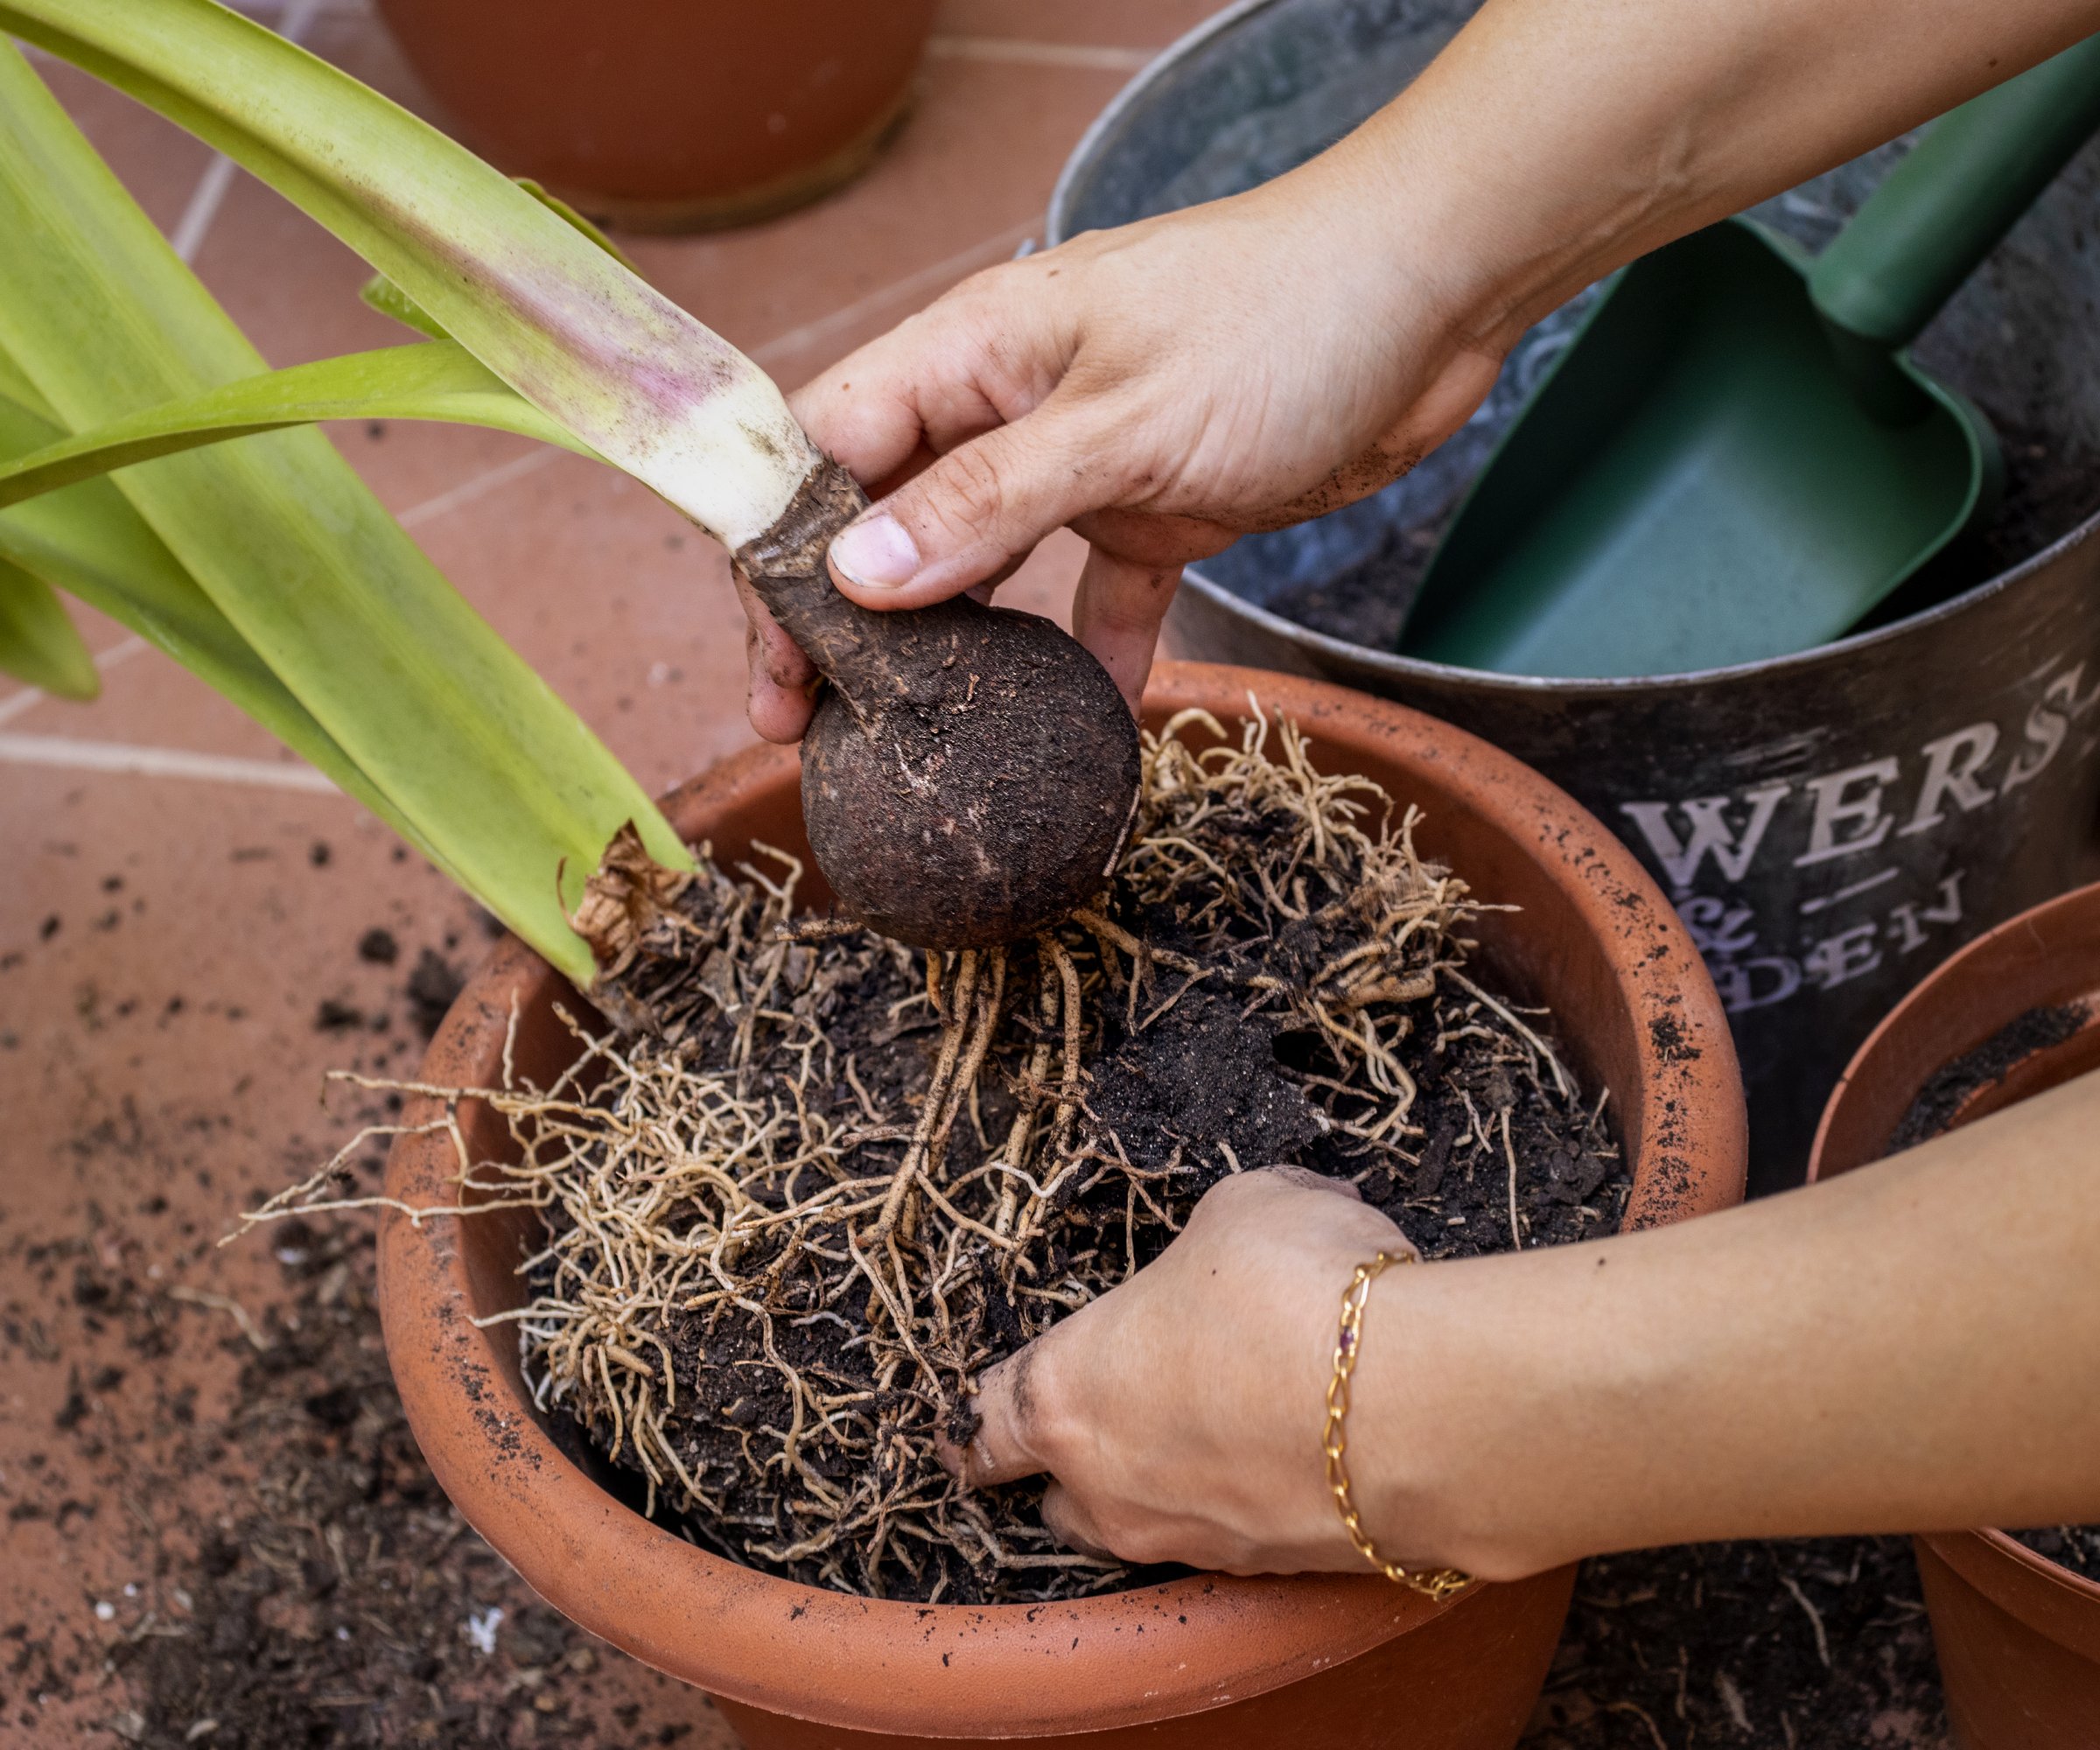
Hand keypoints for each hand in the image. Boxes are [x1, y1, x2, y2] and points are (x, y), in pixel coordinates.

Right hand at [739, 155, 1509, 741]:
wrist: (1434, 299)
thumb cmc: (1279, 323)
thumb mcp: (1120, 423)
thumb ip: (989, 501)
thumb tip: (856, 575)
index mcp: (973, 352)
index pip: (829, 447)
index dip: (784, 550)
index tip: (774, 655)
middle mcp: (1009, 404)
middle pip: (887, 514)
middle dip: (844, 619)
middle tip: (809, 725)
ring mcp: (1081, 458)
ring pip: (981, 559)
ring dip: (946, 645)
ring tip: (905, 741)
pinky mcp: (1156, 504)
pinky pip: (1098, 591)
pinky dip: (1088, 654)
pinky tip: (1085, 725)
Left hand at [941, 1166, 1431, 1575]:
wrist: (1414, 1408)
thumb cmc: (1295, 1291)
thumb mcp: (1241, 1210)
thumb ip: (1212, 1237)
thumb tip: (1247, 1238)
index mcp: (1066, 1392)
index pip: (984, 1421)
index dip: (977, 1416)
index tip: (972, 1418)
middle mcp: (1109, 1488)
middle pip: (1057, 1494)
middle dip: (1077, 1461)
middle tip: (1128, 1409)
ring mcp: (1190, 1543)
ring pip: (1147, 1526)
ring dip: (1173, 1482)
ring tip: (1236, 1420)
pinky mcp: (1273, 1574)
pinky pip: (1241, 1535)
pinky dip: (1259, 1499)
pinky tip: (1310, 1448)